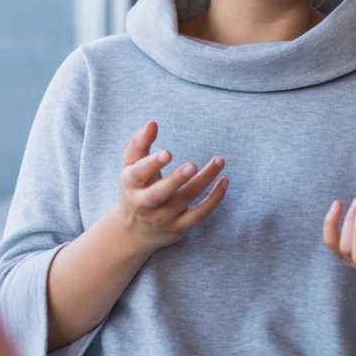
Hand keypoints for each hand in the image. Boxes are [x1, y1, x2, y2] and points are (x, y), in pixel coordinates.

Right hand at [113, 120, 227, 253]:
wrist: (134, 232)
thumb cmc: (136, 189)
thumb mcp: (131, 166)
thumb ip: (140, 143)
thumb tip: (152, 123)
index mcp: (132, 185)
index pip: (139, 174)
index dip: (152, 164)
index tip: (167, 153)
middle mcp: (145, 204)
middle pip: (160, 193)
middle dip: (176, 179)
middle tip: (192, 165)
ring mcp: (162, 218)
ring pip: (185, 200)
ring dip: (203, 180)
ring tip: (219, 160)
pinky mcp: (179, 228)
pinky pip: (199, 215)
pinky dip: (214, 200)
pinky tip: (224, 181)